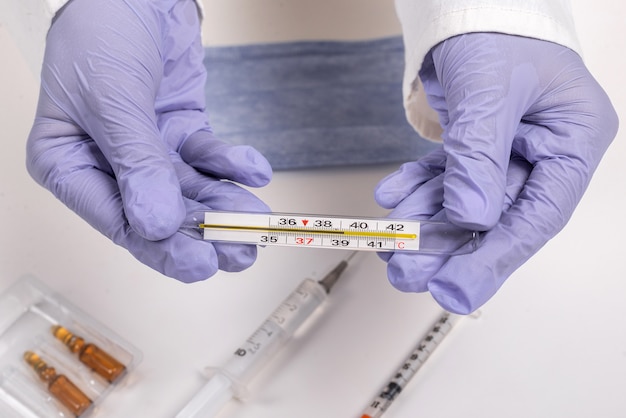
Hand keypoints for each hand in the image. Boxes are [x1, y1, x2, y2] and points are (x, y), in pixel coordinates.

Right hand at [26, 0, 271, 280]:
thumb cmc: (103, 32)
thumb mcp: (112, 97)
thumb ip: (136, 162)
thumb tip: (155, 225)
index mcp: (70, 164)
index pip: (117, 221)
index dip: (160, 246)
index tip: (200, 263)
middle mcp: (109, 165)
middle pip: (159, 215)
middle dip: (201, 234)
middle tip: (239, 253)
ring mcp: (149, 151)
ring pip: (190, 192)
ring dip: (225, 206)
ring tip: (256, 221)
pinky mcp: (181, 134)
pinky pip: (209, 158)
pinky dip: (232, 165)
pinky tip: (253, 171)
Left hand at [376, 33, 617, 313]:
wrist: (469, 2)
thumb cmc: (496, 27)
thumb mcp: (489, 91)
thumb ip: (480, 156)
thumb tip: (471, 219)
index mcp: (572, 141)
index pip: (536, 216)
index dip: (493, 258)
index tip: (455, 291)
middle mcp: (544, 151)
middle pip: (496, 217)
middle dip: (448, 246)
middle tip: (409, 273)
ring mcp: (509, 150)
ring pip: (465, 202)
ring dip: (425, 223)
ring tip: (391, 244)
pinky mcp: (476, 145)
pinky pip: (446, 176)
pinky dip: (417, 188)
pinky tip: (393, 199)